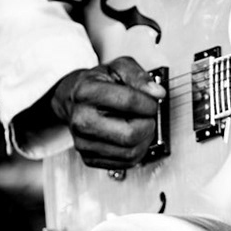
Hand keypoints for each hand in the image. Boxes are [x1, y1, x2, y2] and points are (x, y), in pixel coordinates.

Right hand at [50, 58, 166, 169]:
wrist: (73, 99)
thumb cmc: (97, 83)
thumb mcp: (118, 67)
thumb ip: (139, 76)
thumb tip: (157, 93)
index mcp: (86, 92)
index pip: (129, 102)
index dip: (149, 102)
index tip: (152, 101)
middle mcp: (81, 120)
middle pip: (130, 134)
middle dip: (148, 124)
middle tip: (147, 115)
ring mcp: (82, 142)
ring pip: (130, 152)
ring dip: (145, 139)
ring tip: (141, 124)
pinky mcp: (88, 158)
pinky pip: (125, 163)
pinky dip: (137, 150)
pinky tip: (132, 136)